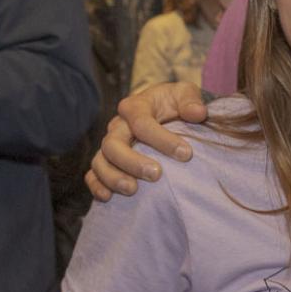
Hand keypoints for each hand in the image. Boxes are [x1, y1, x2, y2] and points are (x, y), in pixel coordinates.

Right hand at [84, 82, 207, 200]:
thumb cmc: (175, 103)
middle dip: (132, 161)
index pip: (141, 122)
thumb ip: (191, 100)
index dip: (162, 139)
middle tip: (156, 175)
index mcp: (135, 106)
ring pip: (100, 161)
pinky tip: (108, 198)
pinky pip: (93, 174)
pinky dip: (96, 186)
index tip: (186, 154)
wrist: (165, 110)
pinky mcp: (106, 161)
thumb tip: (197, 113)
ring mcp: (109, 144)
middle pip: (113, 144)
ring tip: (133, 190)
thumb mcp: (185, 94)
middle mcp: (117, 125)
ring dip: (113, 177)